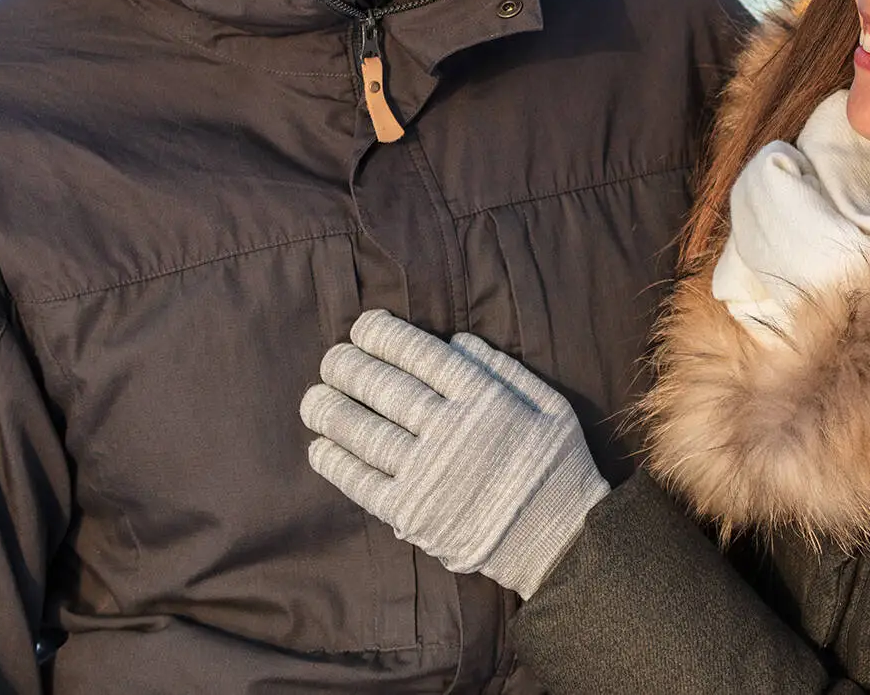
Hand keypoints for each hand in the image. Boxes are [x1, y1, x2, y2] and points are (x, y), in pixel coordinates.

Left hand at [301, 310, 609, 597]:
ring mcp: (425, 472)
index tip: (362, 327)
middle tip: (331, 359)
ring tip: (313, 399)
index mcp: (482, 397)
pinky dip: (336, 463)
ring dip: (330, 411)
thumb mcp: (550, 406)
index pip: (418, 354)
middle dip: (348, 367)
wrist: (556, 542)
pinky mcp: (410, 512)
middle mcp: (448, 429)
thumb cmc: (556, 467)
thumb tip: (456, 340)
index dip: (383, 335)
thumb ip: (505, 369)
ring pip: (364, 432)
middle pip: (382, 388)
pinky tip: (320, 448)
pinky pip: (362, 482)